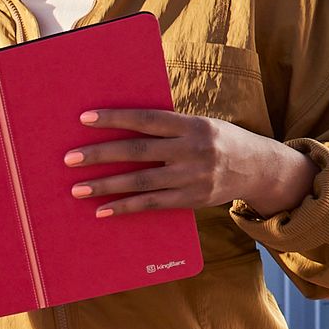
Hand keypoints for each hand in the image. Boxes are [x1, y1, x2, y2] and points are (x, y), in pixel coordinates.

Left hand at [66, 109, 314, 217]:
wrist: (258, 168)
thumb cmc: (218, 140)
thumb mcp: (199, 125)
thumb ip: (167, 126)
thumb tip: (121, 122)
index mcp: (191, 125)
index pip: (147, 120)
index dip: (115, 118)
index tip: (85, 119)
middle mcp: (192, 150)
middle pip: (138, 152)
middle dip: (101, 155)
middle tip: (70, 158)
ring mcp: (193, 177)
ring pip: (142, 182)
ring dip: (106, 186)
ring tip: (77, 188)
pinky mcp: (193, 199)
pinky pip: (153, 204)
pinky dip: (126, 207)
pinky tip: (102, 209)